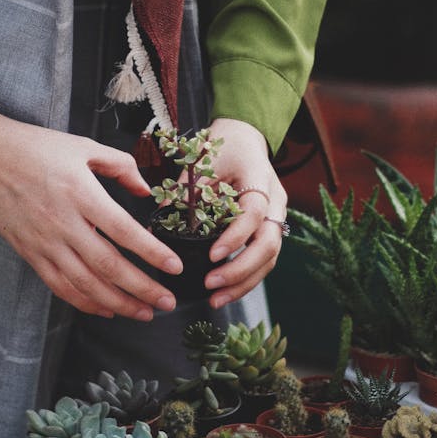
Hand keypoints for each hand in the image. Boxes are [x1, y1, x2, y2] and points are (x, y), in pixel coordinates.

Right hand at [0, 101, 182, 319]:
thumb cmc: (34, 147)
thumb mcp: (82, 147)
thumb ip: (120, 166)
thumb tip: (145, 189)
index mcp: (80, 193)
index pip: (124, 231)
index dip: (152, 253)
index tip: (175, 267)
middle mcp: (63, 223)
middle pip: (108, 265)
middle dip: (142, 289)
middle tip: (167, 302)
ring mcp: (44, 242)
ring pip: (85, 283)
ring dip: (118, 303)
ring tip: (144, 312)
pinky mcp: (29, 253)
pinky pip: (60, 285)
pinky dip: (84, 302)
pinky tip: (106, 309)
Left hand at [200, 117, 287, 308]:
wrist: (246, 139)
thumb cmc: (222, 147)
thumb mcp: (202, 162)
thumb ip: (186, 190)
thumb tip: (159, 221)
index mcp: (259, 178)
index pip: (254, 213)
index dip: (235, 236)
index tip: (212, 255)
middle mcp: (275, 200)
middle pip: (269, 243)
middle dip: (241, 270)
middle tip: (211, 284)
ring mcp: (276, 216)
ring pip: (271, 257)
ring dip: (245, 282)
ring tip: (216, 299)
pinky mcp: (270, 229)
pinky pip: (265, 259)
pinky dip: (247, 278)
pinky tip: (225, 291)